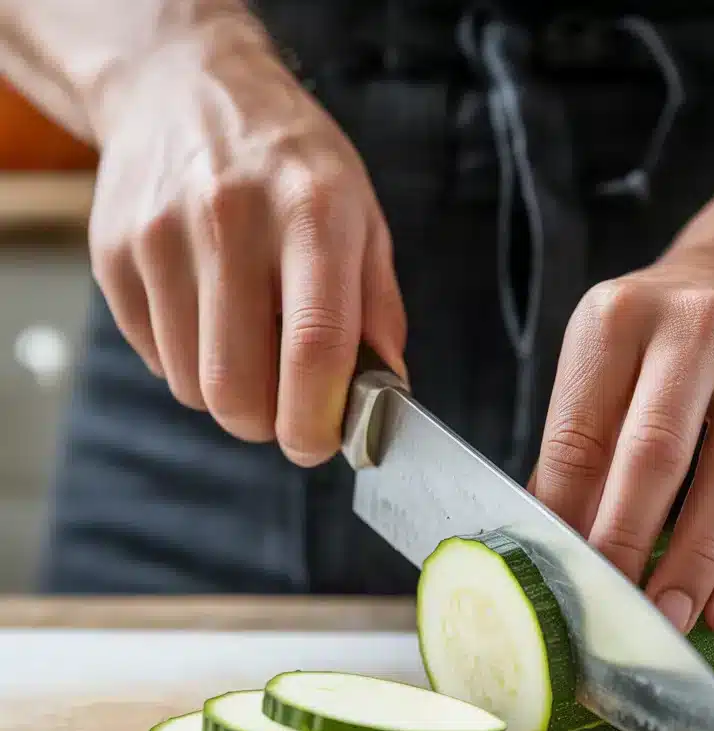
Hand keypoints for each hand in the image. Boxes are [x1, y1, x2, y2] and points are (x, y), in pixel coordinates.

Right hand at [87, 16, 405, 464]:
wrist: (186, 87)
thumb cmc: (291, 162)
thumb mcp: (362, 217)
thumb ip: (378, 312)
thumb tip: (384, 396)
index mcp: (311, 215)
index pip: (314, 349)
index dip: (317, 421)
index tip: (321, 444)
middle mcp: (230, 221)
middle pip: (237, 389)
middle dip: (267, 423)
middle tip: (286, 409)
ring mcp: (161, 237)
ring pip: (191, 386)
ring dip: (228, 393)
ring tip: (248, 343)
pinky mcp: (113, 254)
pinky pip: (155, 359)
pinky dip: (188, 362)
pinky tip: (208, 315)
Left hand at [530, 252, 713, 635]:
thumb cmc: (655, 343)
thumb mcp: (602, 364)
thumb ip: (575, 449)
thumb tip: (547, 543)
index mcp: (620, 320)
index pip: (582, 431)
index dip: (566, 511)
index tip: (558, 573)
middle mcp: (696, 332)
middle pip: (658, 451)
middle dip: (630, 538)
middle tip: (613, 605)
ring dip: (700, 562)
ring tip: (672, 620)